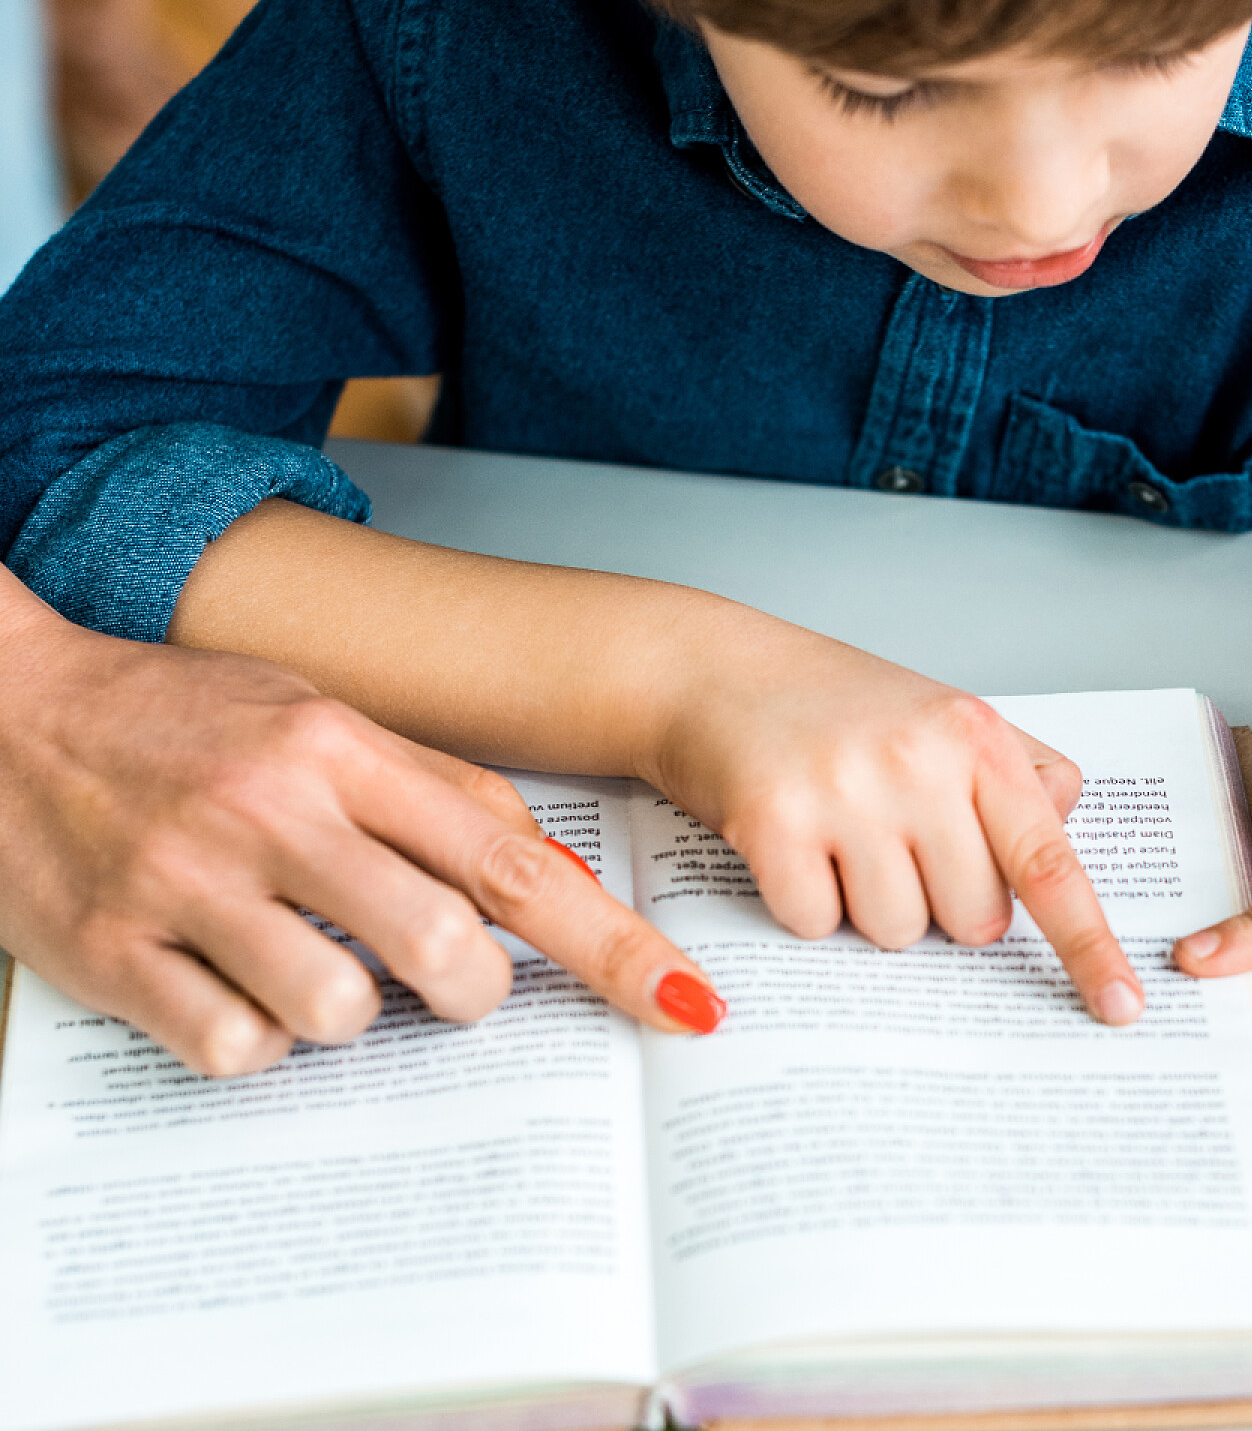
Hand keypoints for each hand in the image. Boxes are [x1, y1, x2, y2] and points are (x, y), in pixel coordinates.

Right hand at [0, 576, 723, 1076]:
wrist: (4, 707)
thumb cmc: (187, 716)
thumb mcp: (323, 717)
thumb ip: (437, 788)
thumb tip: (549, 871)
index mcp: (344, 747)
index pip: (511, 863)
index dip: (609, 944)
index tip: (678, 998)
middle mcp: (275, 809)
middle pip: (442, 951)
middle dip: (472, 994)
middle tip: (450, 985)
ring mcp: (187, 883)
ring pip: (338, 1014)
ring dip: (348, 1016)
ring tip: (309, 964)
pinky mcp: (109, 952)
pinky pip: (231, 1049)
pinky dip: (252, 1042)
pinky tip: (231, 987)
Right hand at [646, 607, 1143, 1024]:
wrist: (711, 668)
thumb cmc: (833, 702)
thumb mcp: (939, 712)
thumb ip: (1014, 769)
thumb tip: (1063, 824)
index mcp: (973, 737)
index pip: (1049, 861)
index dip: (1089, 944)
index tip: (1121, 1007)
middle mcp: (918, 761)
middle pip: (973, 922)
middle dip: (941, 905)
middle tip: (896, 842)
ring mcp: (846, 792)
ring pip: (897, 934)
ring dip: (868, 907)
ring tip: (839, 835)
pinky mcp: (774, 822)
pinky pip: (816, 927)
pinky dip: (804, 902)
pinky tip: (792, 842)